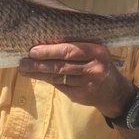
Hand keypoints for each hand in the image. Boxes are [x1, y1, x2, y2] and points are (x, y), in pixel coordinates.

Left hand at [19, 42, 134, 117]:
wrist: (115, 91)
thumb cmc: (98, 64)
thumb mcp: (94, 51)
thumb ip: (76, 46)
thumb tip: (45, 42)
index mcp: (96, 51)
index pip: (69, 51)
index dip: (49, 51)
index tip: (32, 51)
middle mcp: (94, 68)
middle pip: (61, 66)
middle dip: (39, 64)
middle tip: (23, 62)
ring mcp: (88, 84)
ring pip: (58, 77)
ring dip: (39, 74)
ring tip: (24, 69)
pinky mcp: (82, 96)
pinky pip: (61, 87)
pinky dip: (48, 81)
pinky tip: (37, 77)